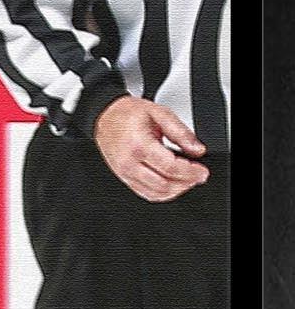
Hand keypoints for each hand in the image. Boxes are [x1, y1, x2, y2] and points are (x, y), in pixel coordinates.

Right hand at [92, 95, 209, 200]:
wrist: (106, 117)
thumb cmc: (128, 114)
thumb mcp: (159, 113)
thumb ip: (180, 132)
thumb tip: (197, 150)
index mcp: (139, 145)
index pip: (169, 167)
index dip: (190, 172)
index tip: (202, 172)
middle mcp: (129, 163)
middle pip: (163, 184)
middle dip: (185, 183)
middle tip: (198, 177)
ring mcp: (125, 173)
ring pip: (154, 193)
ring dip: (175, 191)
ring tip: (187, 181)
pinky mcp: (124, 178)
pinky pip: (145, 194)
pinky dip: (162, 194)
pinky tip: (172, 186)